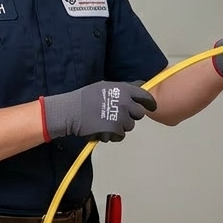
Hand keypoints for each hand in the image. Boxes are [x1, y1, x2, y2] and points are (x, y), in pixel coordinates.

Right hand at [40, 80, 157, 142]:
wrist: (71, 111)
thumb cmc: (85, 97)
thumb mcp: (105, 86)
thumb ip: (123, 89)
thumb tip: (140, 86)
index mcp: (123, 90)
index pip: (144, 96)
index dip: (149, 103)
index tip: (151, 107)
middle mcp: (125, 103)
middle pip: (139, 114)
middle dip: (131, 116)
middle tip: (117, 115)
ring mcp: (121, 118)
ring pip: (129, 126)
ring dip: (120, 126)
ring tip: (105, 122)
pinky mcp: (115, 131)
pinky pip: (120, 136)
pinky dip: (113, 135)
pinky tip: (102, 129)